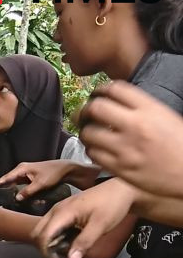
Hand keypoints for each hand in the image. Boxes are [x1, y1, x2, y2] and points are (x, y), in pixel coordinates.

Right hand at [0, 160, 72, 200]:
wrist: (64, 169)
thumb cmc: (53, 174)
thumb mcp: (40, 184)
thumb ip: (28, 191)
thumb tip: (17, 199)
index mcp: (21, 169)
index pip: (6, 178)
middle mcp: (21, 170)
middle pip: (7, 180)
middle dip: (0, 187)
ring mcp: (25, 173)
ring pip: (14, 183)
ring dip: (10, 190)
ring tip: (0, 195)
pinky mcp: (29, 177)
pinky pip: (20, 185)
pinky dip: (17, 190)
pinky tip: (15, 196)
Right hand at [30, 179, 136, 257]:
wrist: (121, 189)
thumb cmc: (112, 205)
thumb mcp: (101, 225)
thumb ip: (85, 242)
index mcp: (62, 213)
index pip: (44, 235)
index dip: (46, 253)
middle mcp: (56, 210)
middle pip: (38, 232)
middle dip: (44, 248)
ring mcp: (59, 209)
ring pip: (43, 229)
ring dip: (49, 243)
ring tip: (66, 251)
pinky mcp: (64, 210)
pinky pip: (52, 225)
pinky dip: (55, 236)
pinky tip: (70, 241)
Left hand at [78, 80, 182, 197]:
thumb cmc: (181, 146)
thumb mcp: (166, 118)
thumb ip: (142, 109)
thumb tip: (117, 105)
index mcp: (150, 110)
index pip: (115, 89)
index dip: (101, 89)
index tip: (97, 94)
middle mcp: (135, 126)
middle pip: (96, 108)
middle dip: (86, 109)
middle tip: (86, 114)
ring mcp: (125, 148)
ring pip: (88, 133)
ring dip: (86, 131)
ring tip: (90, 132)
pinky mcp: (119, 168)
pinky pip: (93, 154)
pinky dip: (91, 149)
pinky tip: (97, 148)